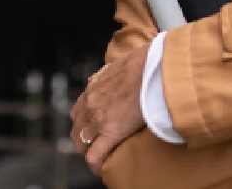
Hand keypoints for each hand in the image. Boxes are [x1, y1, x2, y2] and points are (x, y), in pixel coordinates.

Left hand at [70, 43, 148, 173]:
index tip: (93, 130)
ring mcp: (98, 119)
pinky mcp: (111, 132)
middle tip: (96, 146)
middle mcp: (90, 104)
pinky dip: (95, 164)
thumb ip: (103, 74)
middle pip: (77, 129)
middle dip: (84, 139)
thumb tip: (94, 78)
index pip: (78, 112)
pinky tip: (101, 168)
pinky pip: (95, 155)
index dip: (84, 124)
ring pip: (82, 143)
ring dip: (89, 151)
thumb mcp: (117, 64)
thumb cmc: (143, 63)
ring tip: (101, 157)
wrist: (154, 68)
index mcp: (92, 89)